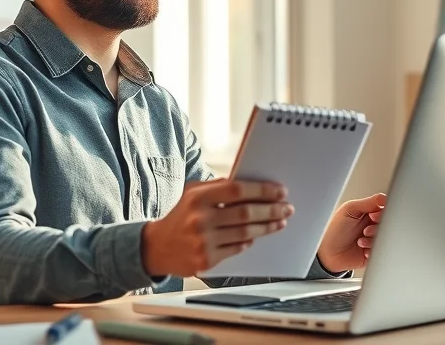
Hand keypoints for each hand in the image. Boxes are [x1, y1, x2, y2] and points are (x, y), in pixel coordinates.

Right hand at [141, 178, 293, 277]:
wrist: (157, 247)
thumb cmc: (180, 216)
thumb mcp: (193, 193)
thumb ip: (217, 186)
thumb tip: (250, 183)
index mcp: (198, 197)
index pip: (237, 190)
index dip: (262, 190)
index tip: (280, 191)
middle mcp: (200, 219)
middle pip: (246, 213)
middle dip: (271, 210)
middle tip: (287, 208)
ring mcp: (203, 241)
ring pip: (245, 233)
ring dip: (267, 227)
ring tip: (279, 222)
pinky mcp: (206, 260)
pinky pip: (236, 249)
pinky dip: (249, 242)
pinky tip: (256, 236)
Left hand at [316, 192, 386, 273]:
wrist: (328, 253)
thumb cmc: (334, 230)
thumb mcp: (349, 210)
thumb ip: (368, 202)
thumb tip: (383, 197)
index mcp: (368, 212)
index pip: (385, 208)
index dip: (382, 212)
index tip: (372, 215)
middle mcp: (372, 224)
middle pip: (388, 223)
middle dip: (377, 227)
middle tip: (366, 230)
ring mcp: (374, 238)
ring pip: (386, 237)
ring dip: (373, 239)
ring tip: (360, 240)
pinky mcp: (375, 252)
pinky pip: (383, 250)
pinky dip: (373, 250)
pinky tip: (362, 249)